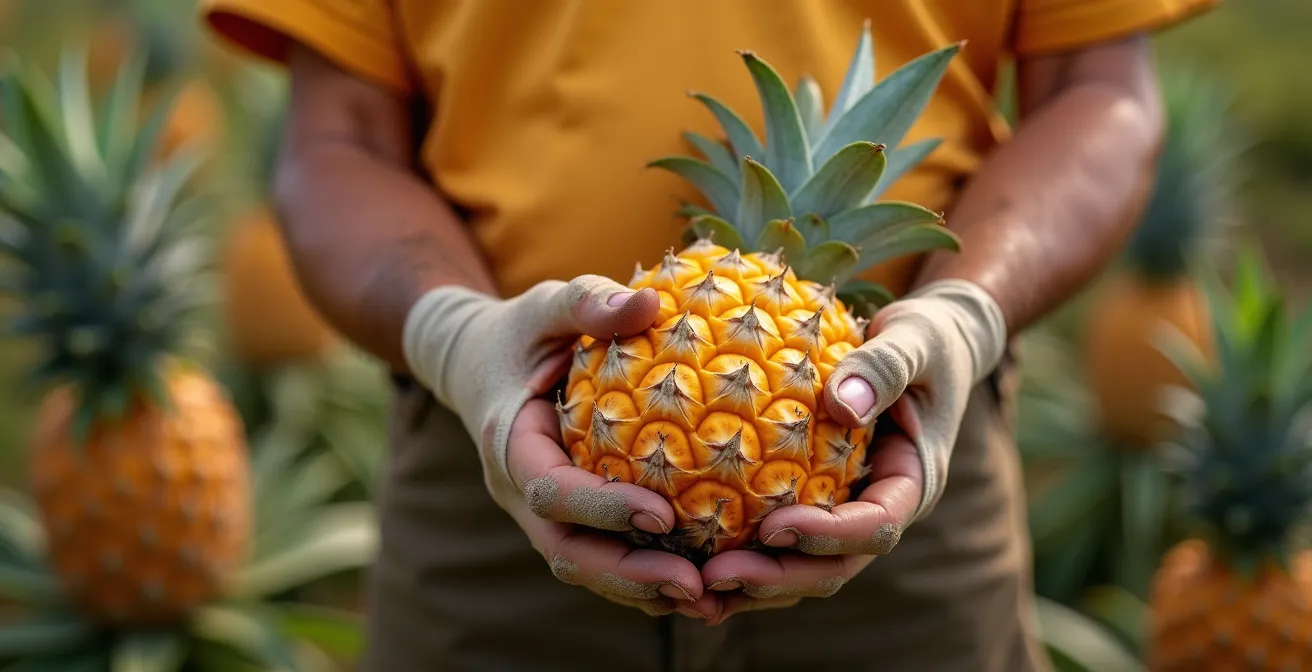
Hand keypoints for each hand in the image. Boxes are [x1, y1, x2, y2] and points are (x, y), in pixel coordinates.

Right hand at [403, 277, 718, 618]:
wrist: (482, 365)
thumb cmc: (524, 330)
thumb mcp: (547, 303)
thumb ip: (587, 301)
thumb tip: (647, 299)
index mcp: (509, 444)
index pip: (550, 491)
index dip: (602, 510)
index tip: (662, 515)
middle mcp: (520, 491)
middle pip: (567, 551)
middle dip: (628, 574)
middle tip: (694, 583)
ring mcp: (542, 514)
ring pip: (586, 566)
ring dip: (642, 589)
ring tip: (710, 600)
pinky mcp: (568, 520)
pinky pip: (604, 556)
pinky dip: (646, 577)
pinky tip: (705, 584)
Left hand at [699, 279, 1006, 622]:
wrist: (927, 347)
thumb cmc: (924, 339)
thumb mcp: (917, 340)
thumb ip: (885, 367)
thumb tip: (841, 404)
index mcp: (912, 483)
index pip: (875, 528)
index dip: (826, 537)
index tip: (773, 527)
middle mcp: (878, 509)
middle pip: (832, 566)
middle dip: (776, 578)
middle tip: (714, 574)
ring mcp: (848, 514)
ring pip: (802, 565)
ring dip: (750, 582)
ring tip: (690, 587)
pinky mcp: (817, 503)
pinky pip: (778, 537)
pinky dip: (738, 550)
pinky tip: (683, 550)